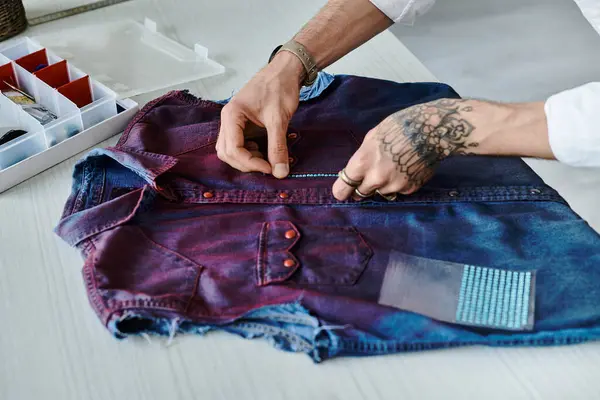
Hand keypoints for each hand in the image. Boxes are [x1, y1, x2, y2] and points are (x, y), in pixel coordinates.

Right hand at [217, 52, 304, 177]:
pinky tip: (266, 150)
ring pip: (230, 151)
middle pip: (227, 153)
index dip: (251, 163)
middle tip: (269, 166)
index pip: (233, 149)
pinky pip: (239, 145)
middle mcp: (228, 120)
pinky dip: (251, 153)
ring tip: (267, 157)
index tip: (271, 168)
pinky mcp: (241, 125)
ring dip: (247, 160)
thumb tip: (280, 173)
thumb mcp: (279, 119)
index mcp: (231, 115)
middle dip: (247, 163)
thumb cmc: (279, 88)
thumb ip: (278, 147)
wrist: (285, 71)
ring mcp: (233, 123)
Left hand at [333, 99, 480, 200]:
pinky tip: (406, 168)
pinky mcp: (409, 189)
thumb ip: (361, 157)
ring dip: (382, 185)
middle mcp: (376, 178)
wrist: (432, 130)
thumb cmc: (398, 127)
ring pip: (380, 192)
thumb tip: (355, 172)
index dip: (342, 190)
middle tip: (370, 175)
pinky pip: (398, 191)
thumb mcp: (372, 137)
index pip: (343, 188)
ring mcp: (393, 186)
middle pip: (361, 193)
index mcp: (362, 163)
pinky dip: (399, 184)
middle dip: (362, 187)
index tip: (343, 191)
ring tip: (393, 167)